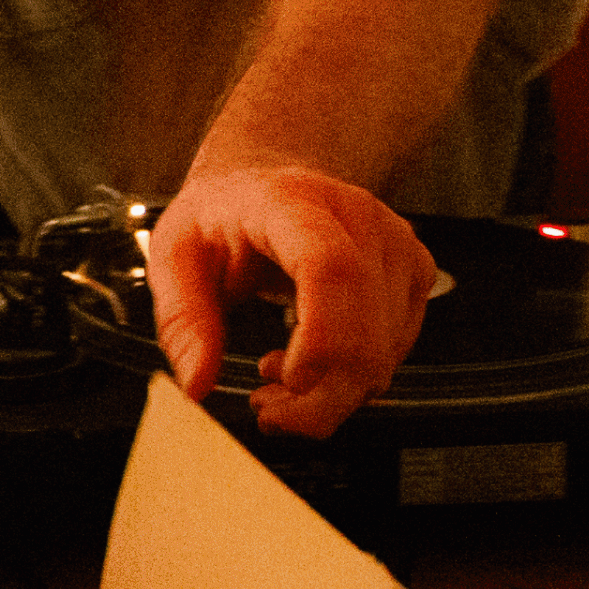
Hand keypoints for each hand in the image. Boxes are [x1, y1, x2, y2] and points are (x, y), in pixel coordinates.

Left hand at [143, 164, 435, 436]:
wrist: (267, 177)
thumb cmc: (222, 213)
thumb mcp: (173, 254)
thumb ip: (182, 320)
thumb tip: (198, 383)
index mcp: (291, 202)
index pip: (330, 268)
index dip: (321, 337)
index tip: (291, 382)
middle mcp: (357, 218)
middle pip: (366, 329)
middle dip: (318, 397)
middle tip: (267, 411)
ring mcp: (395, 243)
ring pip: (385, 352)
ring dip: (332, 392)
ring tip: (276, 377)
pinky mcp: (415, 271)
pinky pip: (396, 349)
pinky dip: (355, 376)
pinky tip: (310, 362)